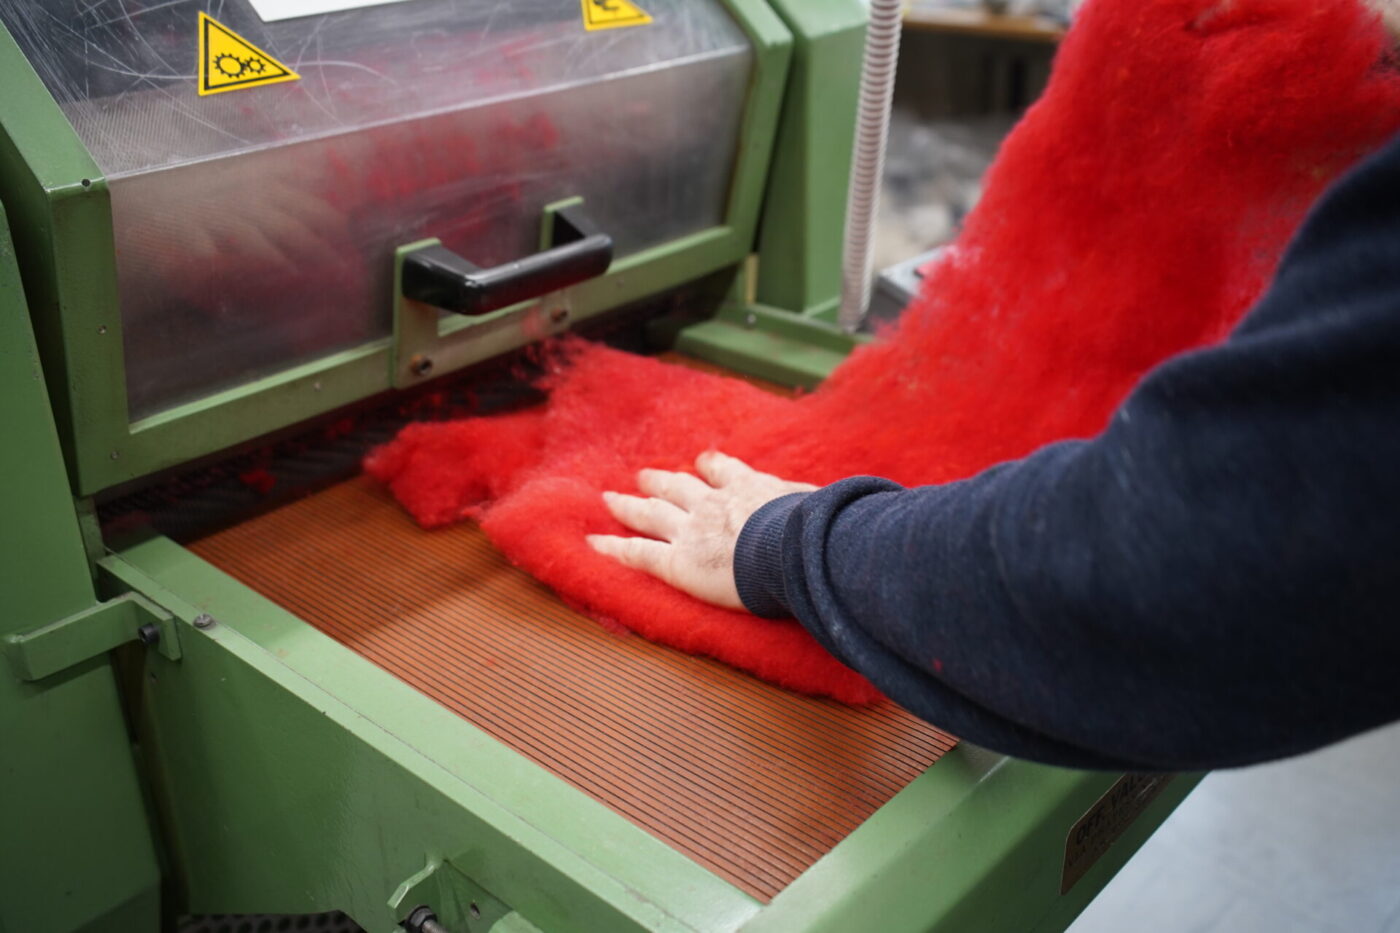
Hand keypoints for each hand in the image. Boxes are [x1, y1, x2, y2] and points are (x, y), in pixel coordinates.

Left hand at [588, 452, 816, 609]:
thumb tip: (858, 500)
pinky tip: (593, 542)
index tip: (704, 462)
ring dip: (631, 505)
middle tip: (646, 474)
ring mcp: (690, 530)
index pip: (726, 472)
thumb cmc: (813, 529)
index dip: (712, 467)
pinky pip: (636, 552)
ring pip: (651, 513)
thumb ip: (821, 503)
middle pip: (680, 487)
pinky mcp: (676, 561)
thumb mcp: (821, 504)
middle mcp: (713, 504)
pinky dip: (612, 546)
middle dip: (662, 481)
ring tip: (612, 498)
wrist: (791, 548)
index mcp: (749, 488)